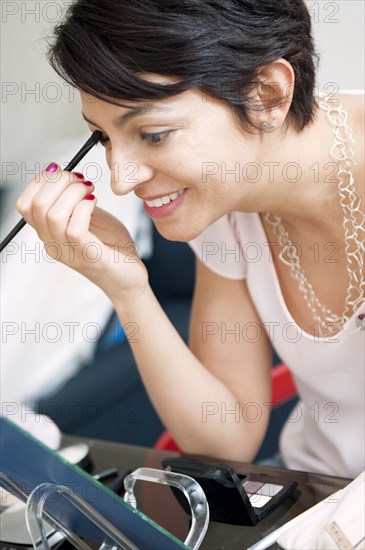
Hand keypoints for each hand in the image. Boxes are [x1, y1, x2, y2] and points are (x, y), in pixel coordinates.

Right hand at [16, 164, 147, 302]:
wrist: (129, 276)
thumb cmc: (111, 246)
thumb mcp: (89, 217)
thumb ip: (74, 201)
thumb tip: (65, 175)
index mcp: (48, 234)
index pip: (24, 205)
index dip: (40, 181)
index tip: (62, 172)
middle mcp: (53, 244)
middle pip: (36, 205)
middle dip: (58, 182)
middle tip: (80, 180)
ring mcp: (68, 251)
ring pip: (53, 214)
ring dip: (73, 192)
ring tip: (89, 190)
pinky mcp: (88, 256)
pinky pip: (74, 227)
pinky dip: (84, 207)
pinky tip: (95, 203)